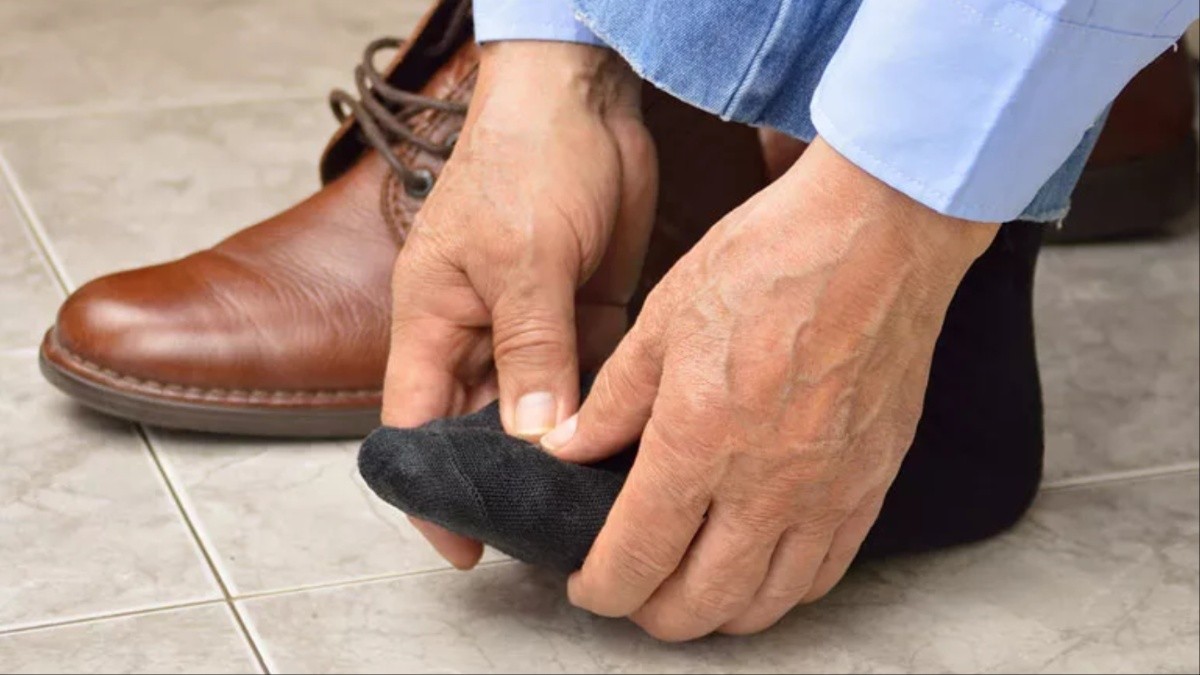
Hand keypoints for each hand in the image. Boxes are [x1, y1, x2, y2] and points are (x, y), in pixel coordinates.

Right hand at [382, 42, 655, 568]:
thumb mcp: (521, 259)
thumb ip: (530, 349)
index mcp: (432, 321)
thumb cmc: (525, 161)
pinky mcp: (584, 315)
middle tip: (553, 534)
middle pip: (481, 429)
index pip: (413, 426)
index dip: (430, 490)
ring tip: (600, 505)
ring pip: (541, 411)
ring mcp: (533, 327)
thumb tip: (536, 439)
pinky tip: (631, 449)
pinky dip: (604, 412)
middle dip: (509, 479)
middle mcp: (478, 334)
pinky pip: (589, 381)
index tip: (463, 549)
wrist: (584, 100)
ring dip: (564, 451)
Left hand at [541, 138, 998, 639]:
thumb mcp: (663, 319)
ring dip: (716, 613)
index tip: (586, 582)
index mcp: (698, 442)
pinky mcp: (870, 485)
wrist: (879, 236)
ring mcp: (826, 493)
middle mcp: (765, 486)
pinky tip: (762, 566)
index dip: (599, 588)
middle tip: (632, 586)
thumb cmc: (772, 261)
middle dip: (650, 612)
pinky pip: (825, 574)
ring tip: (690, 587)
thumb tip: (569, 450)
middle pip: (699, 604)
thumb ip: (612, 401)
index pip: (635, 560)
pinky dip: (783, 590)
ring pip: (766, 605)